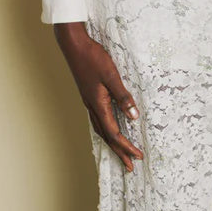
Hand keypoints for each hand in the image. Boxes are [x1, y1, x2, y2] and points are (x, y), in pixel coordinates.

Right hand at [53, 21, 143, 172]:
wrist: (73, 45)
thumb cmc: (92, 58)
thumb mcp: (111, 75)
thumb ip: (123, 96)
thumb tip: (134, 116)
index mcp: (98, 104)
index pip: (114, 133)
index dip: (126, 146)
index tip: (138, 156)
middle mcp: (92, 106)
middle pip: (107, 136)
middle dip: (119, 151)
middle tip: (130, 166)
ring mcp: (88, 101)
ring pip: (101, 129)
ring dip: (112, 142)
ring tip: (121, 152)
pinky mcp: (88, 94)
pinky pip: (98, 119)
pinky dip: (106, 129)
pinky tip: (109, 126)